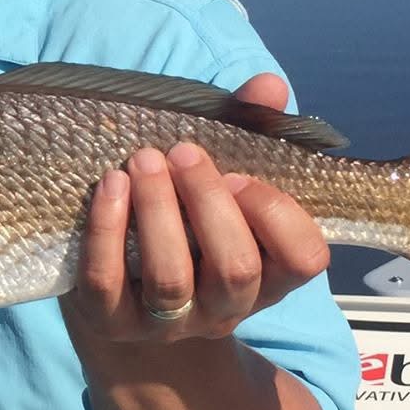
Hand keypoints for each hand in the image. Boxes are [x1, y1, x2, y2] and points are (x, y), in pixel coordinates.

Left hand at [61, 73, 330, 352]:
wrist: (126, 291)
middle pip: (235, 269)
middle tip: (183, 151)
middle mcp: (224, 308)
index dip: (276, 214)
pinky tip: (109, 185)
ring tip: (142, 159)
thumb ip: (252, 131)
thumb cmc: (190, 221)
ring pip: (170, 278)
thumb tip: (269, 87)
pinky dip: (106, 230)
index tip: (239, 174)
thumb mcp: (225, 180)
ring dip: (157, 211)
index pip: (303, 259)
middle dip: (208, 202)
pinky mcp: (111, 321)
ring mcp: (168, 323)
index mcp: (267, 275)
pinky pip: (106, 284)